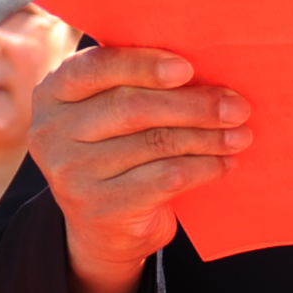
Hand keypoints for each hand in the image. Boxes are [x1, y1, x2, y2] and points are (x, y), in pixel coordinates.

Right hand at [28, 46, 249, 292]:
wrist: (102, 228)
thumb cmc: (118, 149)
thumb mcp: (111, 112)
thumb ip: (136, 84)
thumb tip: (207, 64)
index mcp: (53, 93)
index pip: (96, 67)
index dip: (143, 65)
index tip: (188, 69)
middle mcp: (52, 132)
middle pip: (132, 108)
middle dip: (193, 105)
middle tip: (237, 107)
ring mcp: (71, 173)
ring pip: (155, 144)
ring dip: (207, 138)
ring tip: (240, 134)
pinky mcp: (100, 207)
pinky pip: (164, 178)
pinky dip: (203, 168)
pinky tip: (226, 163)